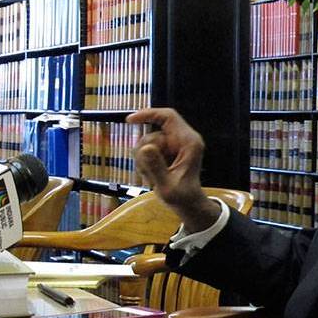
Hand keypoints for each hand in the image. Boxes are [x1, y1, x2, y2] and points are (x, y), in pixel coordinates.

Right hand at [126, 108, 220, 232]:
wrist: (187, 204)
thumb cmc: (182, 197)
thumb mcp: (167, 186)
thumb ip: (156, 167)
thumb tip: (144, 147)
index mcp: (188, 142)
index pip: (168, 117)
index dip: (148, 114)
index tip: (129, 121)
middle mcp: (183, 139)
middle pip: (153, 132)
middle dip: (143, 150)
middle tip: (145, 171)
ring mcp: (174, 145)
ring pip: (147, 142)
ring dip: (143, 160)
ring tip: (151, 178)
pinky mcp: (167, 151)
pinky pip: (147, 150)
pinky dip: (144, 163)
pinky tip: (151, 176)